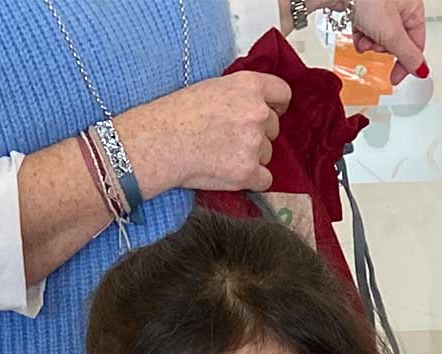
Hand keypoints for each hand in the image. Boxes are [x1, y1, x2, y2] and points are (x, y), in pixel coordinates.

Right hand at [116, 72, 291, 199]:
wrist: (158, 142)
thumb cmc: (177, 114)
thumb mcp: (213, 87)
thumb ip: (241, 95)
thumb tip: (258, 107)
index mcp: (249, 86)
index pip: (283, 94)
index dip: (277, 105)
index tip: (270, 111)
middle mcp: (258, 113)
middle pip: (274, 128)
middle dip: (258, 134)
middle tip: (229, 137)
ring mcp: (255, 144)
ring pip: (268, 154)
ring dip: (252, 156)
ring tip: (221, 154)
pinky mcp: (248, 172)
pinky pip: (265, 179)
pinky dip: (251, 179)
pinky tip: (229, 172)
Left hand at [349, 0, 426, 81]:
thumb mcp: (391, 33)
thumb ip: (407, 55)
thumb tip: (421, 70)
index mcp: (413, 7)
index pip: (416, 44)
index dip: (407, 63)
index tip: (396, 76)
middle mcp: (399, 5)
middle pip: (396, 42)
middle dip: (383, 48)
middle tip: (376, 44)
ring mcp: (382, 7)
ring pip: (380, 38)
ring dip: (371, 43)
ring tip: (364, 38)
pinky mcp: (366, 8)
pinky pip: (368, 30)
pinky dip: (362, 36)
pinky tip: (358, 34)